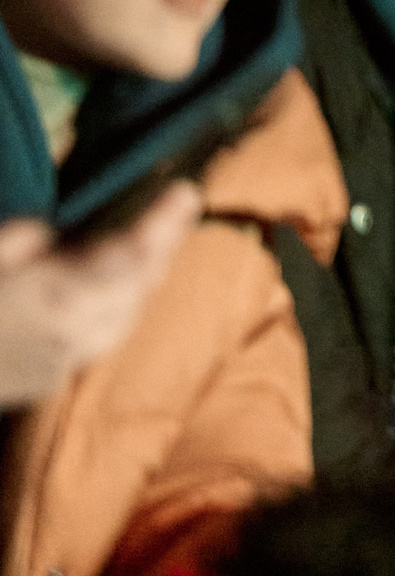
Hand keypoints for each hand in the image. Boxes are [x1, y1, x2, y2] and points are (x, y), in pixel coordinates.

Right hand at [0, 181, 201, 408]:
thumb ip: (26, 241)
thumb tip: (54, 238)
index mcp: (53, 295)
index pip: (129, 256)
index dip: (162, 223)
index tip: (187, 191)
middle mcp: (72, 334)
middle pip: (139, 287)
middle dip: (160, 248)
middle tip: (174, 210)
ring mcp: (63, 364)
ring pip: (127, 317)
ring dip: (143, 280)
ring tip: (153, 245)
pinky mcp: (48, 384)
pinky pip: (103, 339)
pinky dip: (117, 310)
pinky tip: (114, 291)